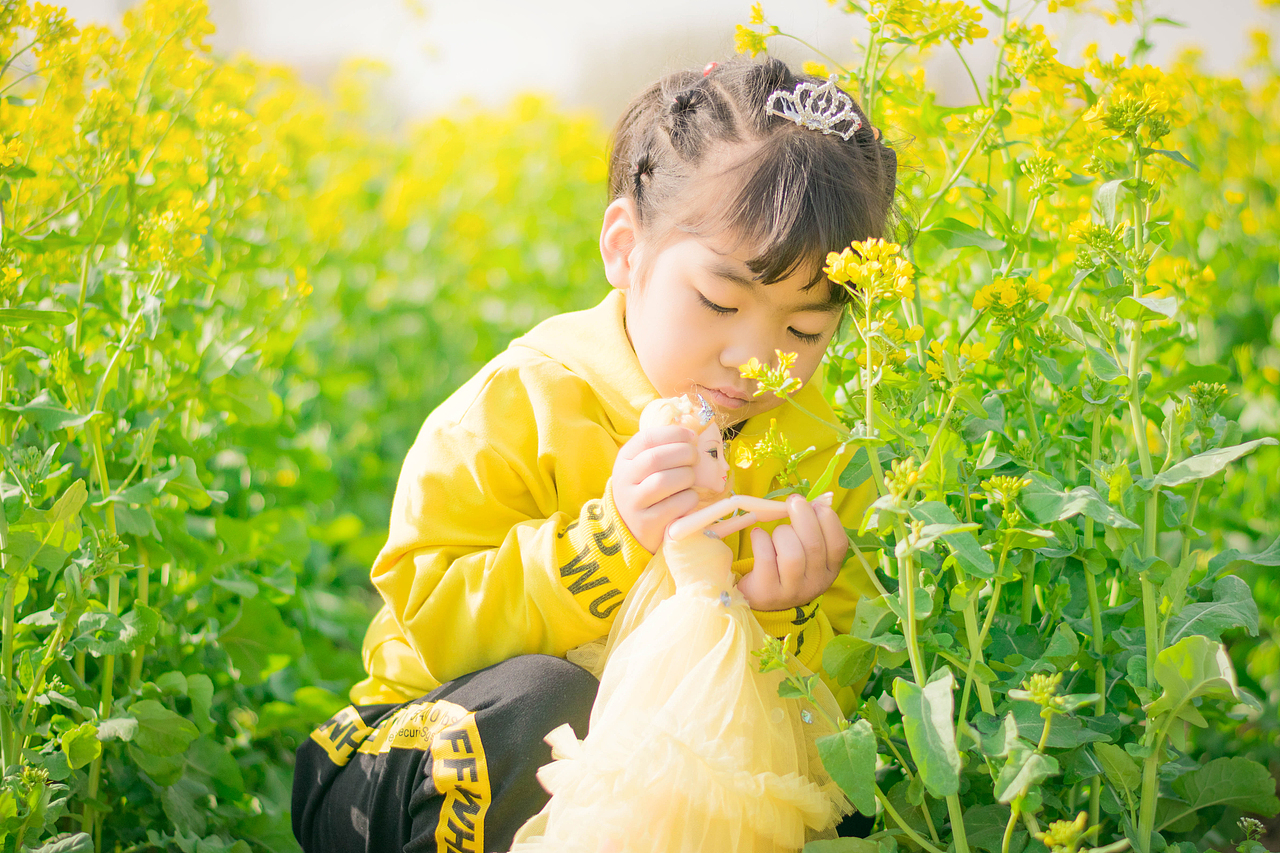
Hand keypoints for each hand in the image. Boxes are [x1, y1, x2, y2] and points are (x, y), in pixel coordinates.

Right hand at [612, 426, 699, 552]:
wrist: (630, 527)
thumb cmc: (646, 489)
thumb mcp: (644, 467)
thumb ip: (662, 449)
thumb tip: (693, 435)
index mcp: (624, 460)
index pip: (647, 439)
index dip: (674, 434)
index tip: (692, 436)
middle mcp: (624, 480)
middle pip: (656, 458)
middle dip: (684, 453)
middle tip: (696, 457)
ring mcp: (634, 503)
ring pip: (664, 481)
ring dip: (687, 476)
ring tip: (690, 478)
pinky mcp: (647, 524)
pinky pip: (675, 505)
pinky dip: (689, 499)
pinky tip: (688, 498)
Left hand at [738, 493, 847, 610]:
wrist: (763, 600)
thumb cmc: (787, 567)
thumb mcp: (807, 553)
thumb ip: (813, 530)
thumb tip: (815, 501)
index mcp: (830, 570)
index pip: (839, 544)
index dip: (829, 520)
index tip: (815, 504)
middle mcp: (815, 582)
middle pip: (813, 545)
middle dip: (803, 516)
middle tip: (793, 501)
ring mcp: (792, 590)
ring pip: (792, 554)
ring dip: (781, 533)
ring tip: (775, 532)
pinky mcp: (768, 592)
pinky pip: (766, 559)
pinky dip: (760, 540)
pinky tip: (758, 535)